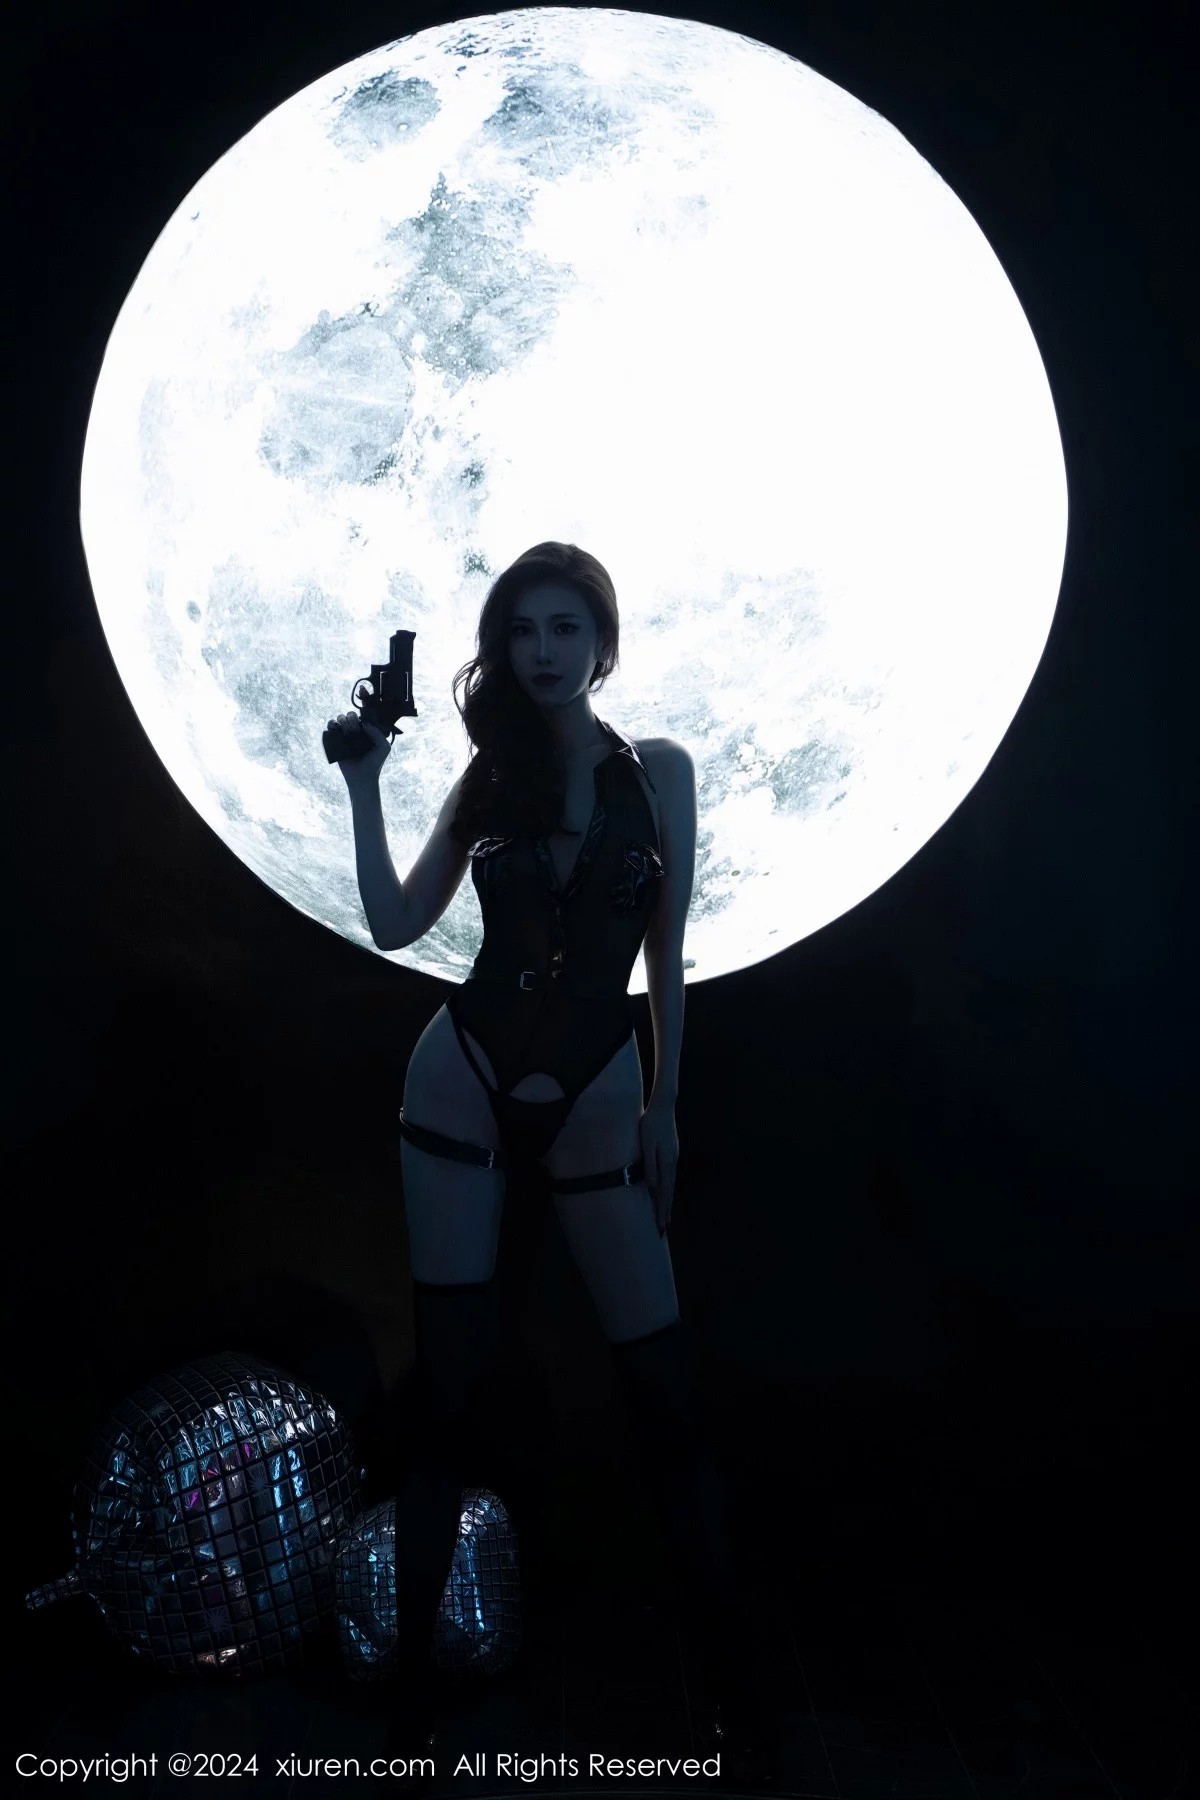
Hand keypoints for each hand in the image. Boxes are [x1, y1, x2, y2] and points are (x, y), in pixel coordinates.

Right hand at [327, 711, 390, 789]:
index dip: (362, 712)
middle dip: (352, 718)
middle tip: (355, 730)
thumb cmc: (374, 763)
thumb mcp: (383, 747)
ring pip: (340, 718)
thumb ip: (377, 732)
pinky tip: (337, 729)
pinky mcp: (335, 741)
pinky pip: (331, 726)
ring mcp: (345, 735)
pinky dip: (331, 724)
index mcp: (368, 730)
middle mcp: (356, 731)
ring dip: (342, 720)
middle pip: (350, 715)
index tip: (363, 719)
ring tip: (348, 732)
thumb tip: (363, 722)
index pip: (363, 715)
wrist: (362, 777)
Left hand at [640, 1098, 678, 1235]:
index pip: (664, 1192)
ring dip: (667, 1201)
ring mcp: (673, 1157)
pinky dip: (667, 1188)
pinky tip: (664, 1192)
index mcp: (666, 1162)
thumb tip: (653, 1187)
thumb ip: (650, 1166)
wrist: (663, 1107)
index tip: (660, 1226)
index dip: (662, 1210)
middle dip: (665, 1211)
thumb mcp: (647, 1145)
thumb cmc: (650, 1125)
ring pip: (670, 1185)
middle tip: (663, 1229)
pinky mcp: (671, 1152)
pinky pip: (669, 1176)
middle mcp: (672, 1162)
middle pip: (669, 1192)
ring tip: (665, 1216)